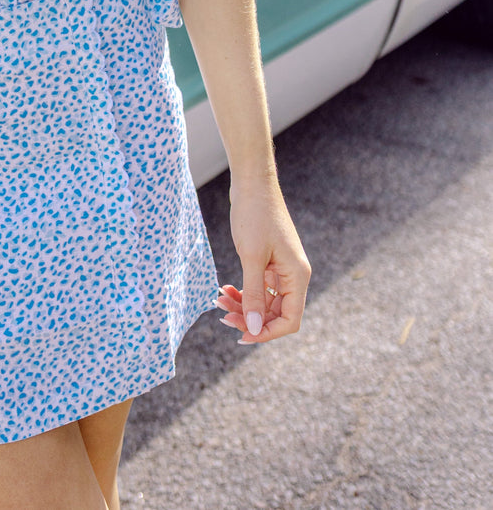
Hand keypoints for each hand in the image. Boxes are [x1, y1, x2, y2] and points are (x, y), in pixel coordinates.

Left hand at [218, 175, 310, 345]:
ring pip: (264, 301)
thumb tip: (253, 327)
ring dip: (243, 305)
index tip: (241, 335)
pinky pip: (258, 287)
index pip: (290, 320)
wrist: (252, 182)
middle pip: (275, 313)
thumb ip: (253, 294)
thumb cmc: (255, 214)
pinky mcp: (269, 261)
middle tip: (223, 316)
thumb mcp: (251, 257)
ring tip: (219, 302)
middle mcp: (293, 275)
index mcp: (297, 276)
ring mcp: (281, 269)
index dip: (267, 333)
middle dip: (250, 318)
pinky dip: (243, 291)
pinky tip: (225, 290)